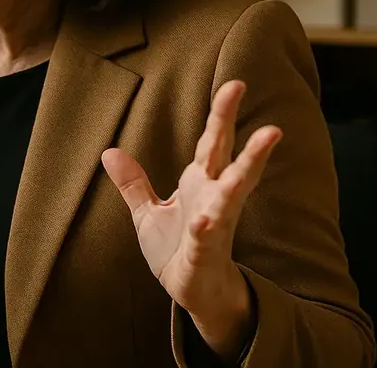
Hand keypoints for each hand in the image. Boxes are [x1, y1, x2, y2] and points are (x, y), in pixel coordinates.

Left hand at [102, 80, 281, 361]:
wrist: (193, 292)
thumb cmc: (177, 249)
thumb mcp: (147, 212)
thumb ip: (133, 183)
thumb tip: (109, 152)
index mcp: (199, 183)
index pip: (211, 142)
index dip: (220, 114)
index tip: (233, 83)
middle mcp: (213, 196)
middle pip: (224, 151)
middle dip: (229, 120)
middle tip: (238, 84)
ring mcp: (215, 222)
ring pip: (234, 189)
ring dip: (248, 164)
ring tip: (267, 136)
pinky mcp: (206, 251)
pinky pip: (207, 235)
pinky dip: (206, 225)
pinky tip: (206, 216)